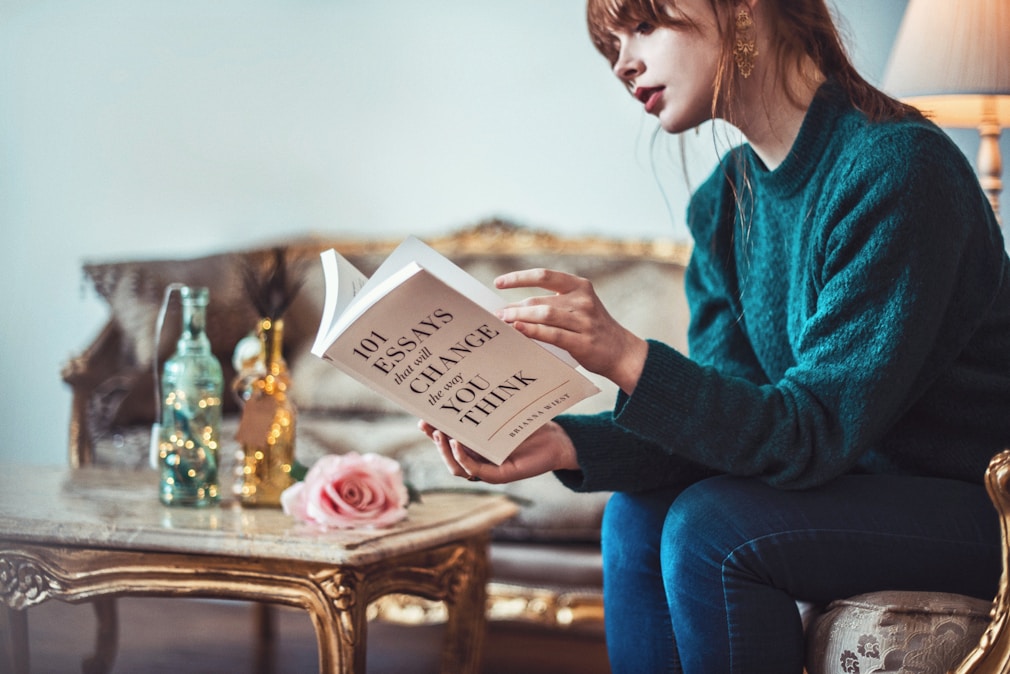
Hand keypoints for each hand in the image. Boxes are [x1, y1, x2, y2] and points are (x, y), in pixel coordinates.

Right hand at [418, 420, 578, 483]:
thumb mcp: (502, 411)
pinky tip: (457, 443)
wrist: (557, 438)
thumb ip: (483, 404)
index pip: (446, 439)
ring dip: (444, 451)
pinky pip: (475, 471)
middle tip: (426, 424)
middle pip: (446, 453)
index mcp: (475, 444)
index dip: (432, 430)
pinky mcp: (499, 475)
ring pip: (456, 467)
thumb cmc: (529, 423)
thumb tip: (463, 380)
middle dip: (434, 439)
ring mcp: (487, 468)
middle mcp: (478, 458)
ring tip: (440, 434)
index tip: (421, 416)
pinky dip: (463, 459)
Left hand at [495, 268, 647, 393]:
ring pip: (544, 314)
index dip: (519, 278)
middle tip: (497, 314)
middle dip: (515, 306)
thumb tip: (513, 307)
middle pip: (540, 299)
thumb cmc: (591, 329)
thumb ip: (552, 303)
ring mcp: (584, 321)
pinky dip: (532, 331)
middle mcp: (582, 300)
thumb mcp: (578, 307)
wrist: (622, 352)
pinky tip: (518, 330)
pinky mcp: (582, 342)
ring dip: (520, 317)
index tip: (498, 283)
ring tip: (503, 322)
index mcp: (580, 286)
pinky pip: (552, 334)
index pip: (544, 275)